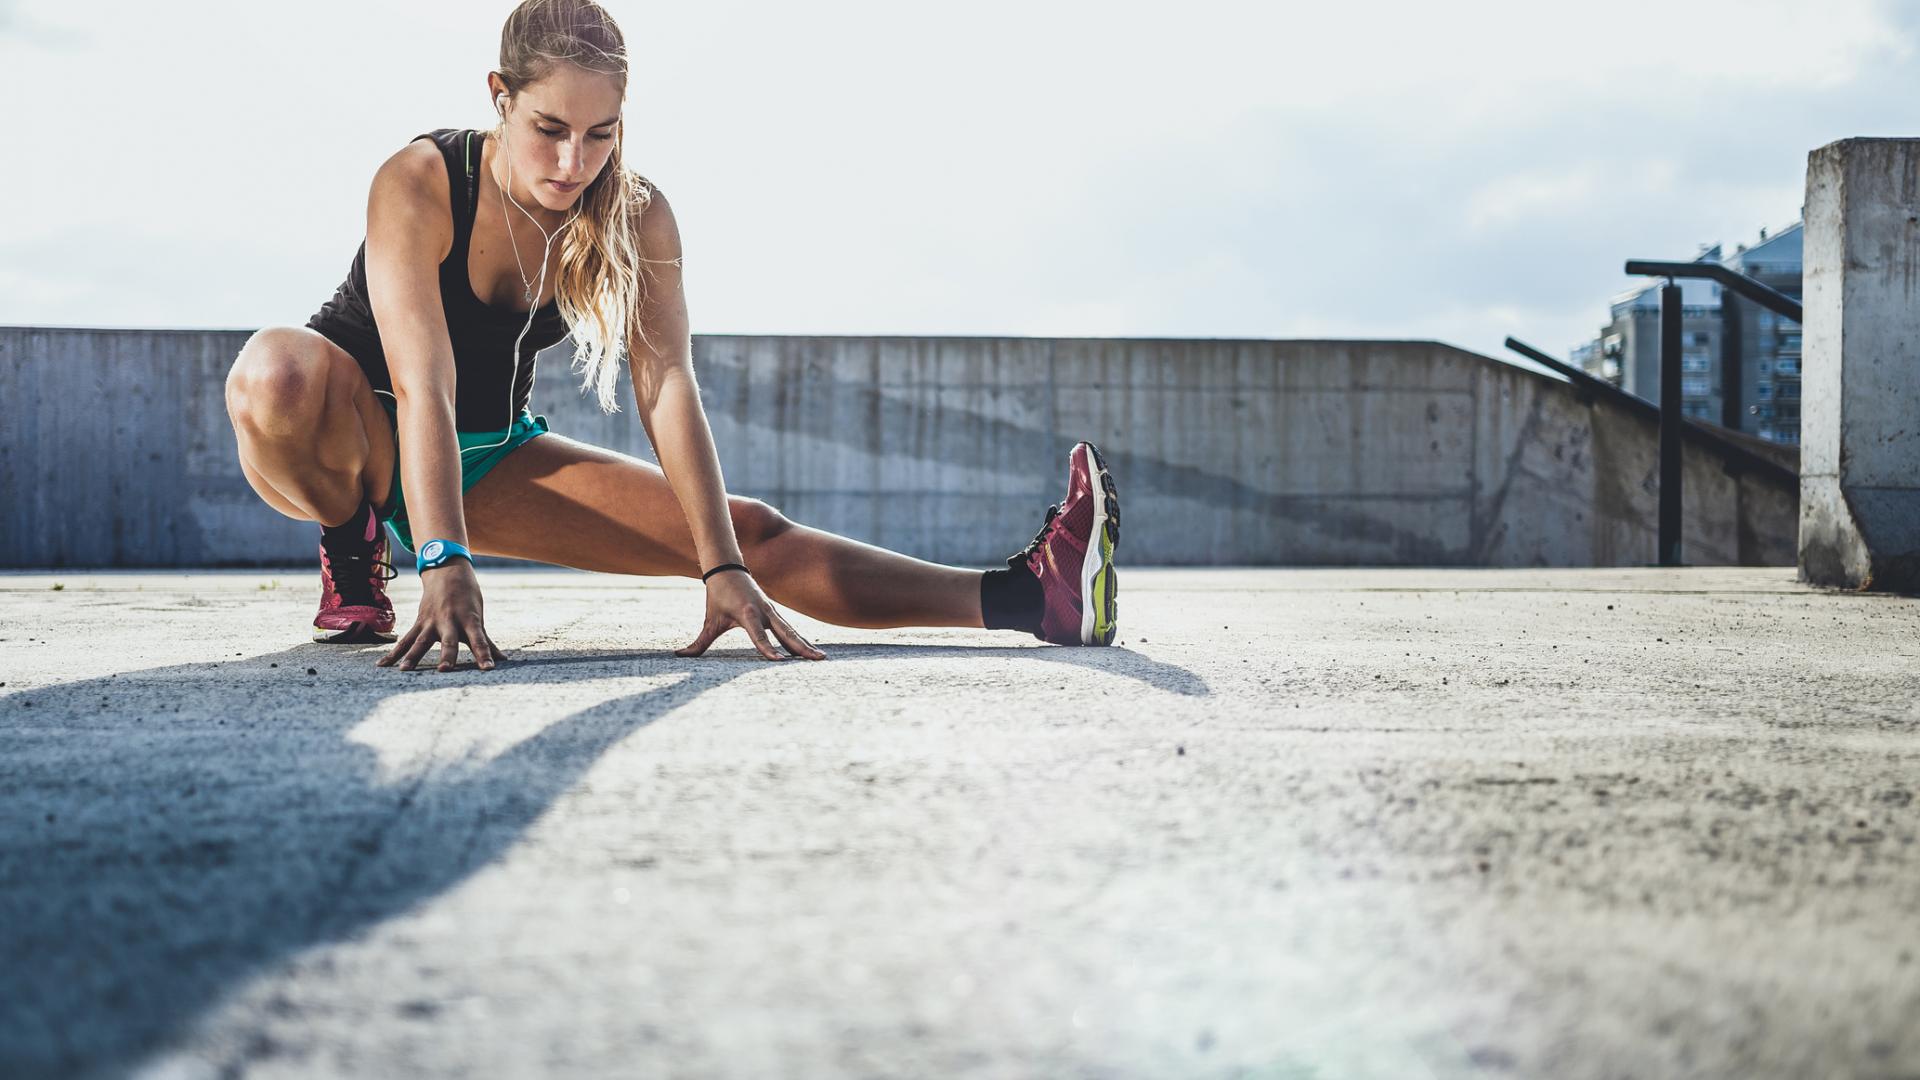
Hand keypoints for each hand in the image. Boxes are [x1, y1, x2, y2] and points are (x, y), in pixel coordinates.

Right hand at [376, 559, 501, 671]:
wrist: (446, 571)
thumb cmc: (467, 597)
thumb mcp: (477, 616)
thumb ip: (485, 641)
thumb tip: (502, 660)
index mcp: (469, 620)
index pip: (480, 640)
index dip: (484, 654)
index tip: (489, 668)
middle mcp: (449, 621)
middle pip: (449, 641)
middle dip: (447, 655)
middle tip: (444, 670)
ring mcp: (431, 622)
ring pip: (421, 641)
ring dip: (412, 656)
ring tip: (404, 670)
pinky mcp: (419, 622)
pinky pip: (404, 639)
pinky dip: (393, 652)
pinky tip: (382, 665)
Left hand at [676, 569, 825, 660]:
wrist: (727, 567)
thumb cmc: (717, 595)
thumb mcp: (710, 620)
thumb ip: (699, 642)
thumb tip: (679, 655)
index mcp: (748, 613)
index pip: (759, 636)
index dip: (768, 649)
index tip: (779, 661)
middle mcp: (764, 612)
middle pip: (786, 633)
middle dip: (800, 648)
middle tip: (816, 660)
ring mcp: (772, 612)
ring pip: (792, 631)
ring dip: (806, 644)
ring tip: (821, 658)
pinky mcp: (775, 613)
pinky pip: (790, 628)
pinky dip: (801, 639)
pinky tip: (811, 651)